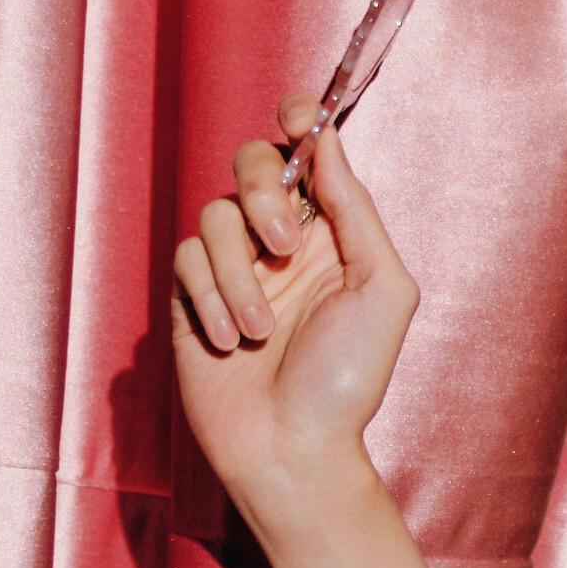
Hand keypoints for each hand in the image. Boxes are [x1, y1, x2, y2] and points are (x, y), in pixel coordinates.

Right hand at [167, 102, 415, 522]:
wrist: (292, 449)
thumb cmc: (347, 380)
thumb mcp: (381, 289)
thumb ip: (355, 210)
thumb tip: (327, 140)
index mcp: (332, 233)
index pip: (310, 153)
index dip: (301, 121)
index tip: (296, 118)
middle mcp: (281, 241)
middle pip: (251, 164)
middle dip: (262, 195)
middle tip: (282, 247)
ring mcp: (234, 268)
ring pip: (215, 216)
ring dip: (237, 275)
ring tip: (260, 331)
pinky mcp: (191, 297)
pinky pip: (185, 260)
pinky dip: (208, 299)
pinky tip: (230, 342)